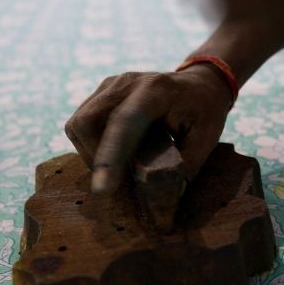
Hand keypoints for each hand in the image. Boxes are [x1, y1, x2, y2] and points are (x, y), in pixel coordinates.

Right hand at [65, 64, 232, 193]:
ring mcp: (110, 85)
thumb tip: (161, 201)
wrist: (200, 83)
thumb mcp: (206, 138)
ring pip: (77, 125)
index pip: (123, 122)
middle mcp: (126, 83)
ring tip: (121, 165)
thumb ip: (185, 167)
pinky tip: (116, 151)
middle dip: (96, 159)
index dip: (109, 156)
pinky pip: (81, 124)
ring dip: (92, 153)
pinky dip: (91, 145)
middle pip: (86, 122)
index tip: (102, 189)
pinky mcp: (101, 93)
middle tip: (120, 180)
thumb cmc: (204, 111)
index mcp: (156, 91)